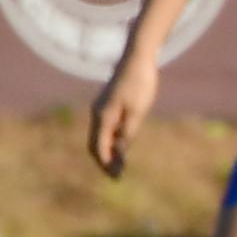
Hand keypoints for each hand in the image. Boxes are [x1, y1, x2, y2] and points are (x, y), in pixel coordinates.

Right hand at [85, 44, 152, 177]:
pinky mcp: (108, 105)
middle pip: (96, 143)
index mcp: (103, 116)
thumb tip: (121, 150)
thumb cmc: (140, 83)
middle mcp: (98, 113)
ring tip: (120, 166)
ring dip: (109, 151)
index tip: (114, 177)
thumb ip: (128, 131)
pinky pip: (106, 127)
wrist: (137, 59)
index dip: (106, 163)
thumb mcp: (138, 110)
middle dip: (105, 160)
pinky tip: (122, 146)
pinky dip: (111, 139)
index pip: (99, 147)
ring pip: (100, 135)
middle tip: (116, 176)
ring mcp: (101, 109)